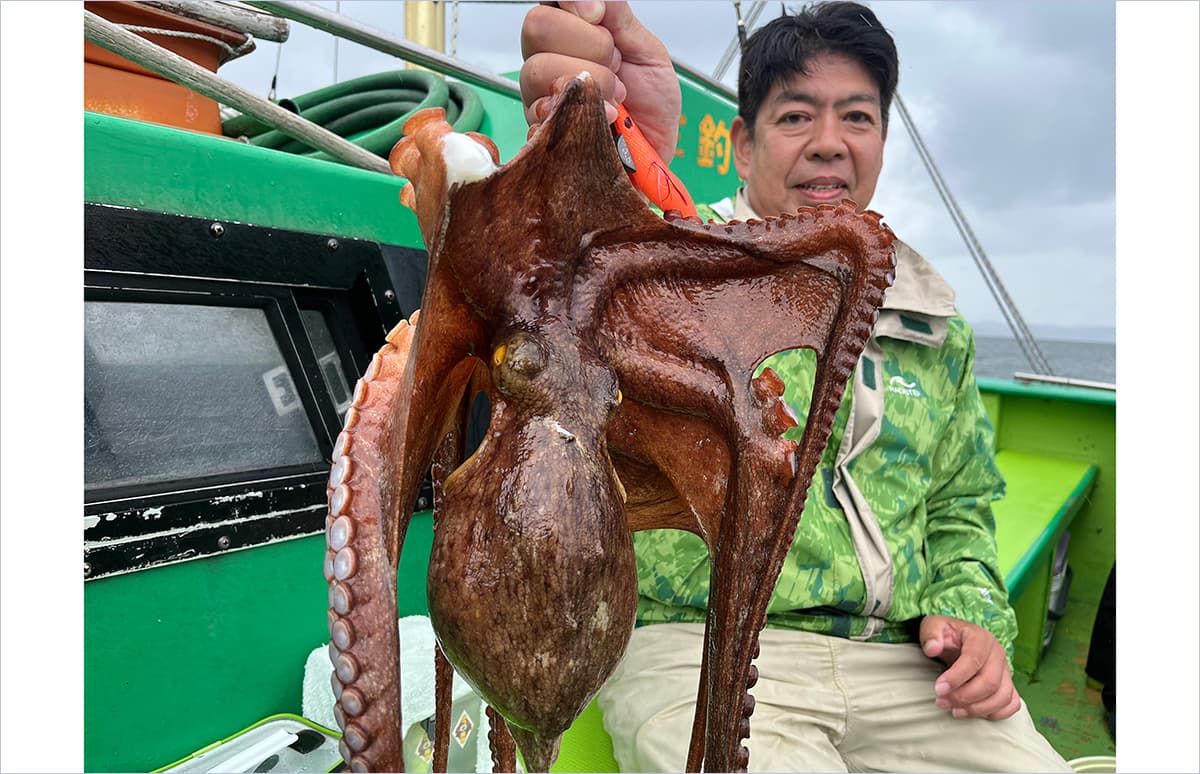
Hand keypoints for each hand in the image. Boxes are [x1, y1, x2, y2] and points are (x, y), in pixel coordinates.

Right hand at [519, 1, 680, 162]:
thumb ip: (619, 17)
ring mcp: (538, 97)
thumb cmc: (650, 104)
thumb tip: (592, 0)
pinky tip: (603, 121)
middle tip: (617, 68)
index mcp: (568, 34)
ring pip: (538, 69)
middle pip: (538, 27)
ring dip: (591, 85)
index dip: (571, 2)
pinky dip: (584, 116)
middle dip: (591, 47)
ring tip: (615, 101)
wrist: (655, 151)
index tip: (597, 16)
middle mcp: (546, 61)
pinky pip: (542, 115)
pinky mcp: (540, 135)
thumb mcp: (646, 50)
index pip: (548, 4)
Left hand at [920, 615, 1020, 719]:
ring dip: (977, 709)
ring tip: (954, 711)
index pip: (973, 659)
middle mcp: (998, 654)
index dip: (956, 677)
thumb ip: (931, 634)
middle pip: (990, 682)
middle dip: (965, 697)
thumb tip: (933, 649)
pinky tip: (973, 713)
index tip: (938, 689)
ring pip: (1002, 696)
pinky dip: (995, 713)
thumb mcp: (933, 626)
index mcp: (981, 637)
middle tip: (942, 702)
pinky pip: (1011, 704)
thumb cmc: (946, 635)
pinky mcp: (1008, 684)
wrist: (957, 640)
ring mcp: (1006, 670)